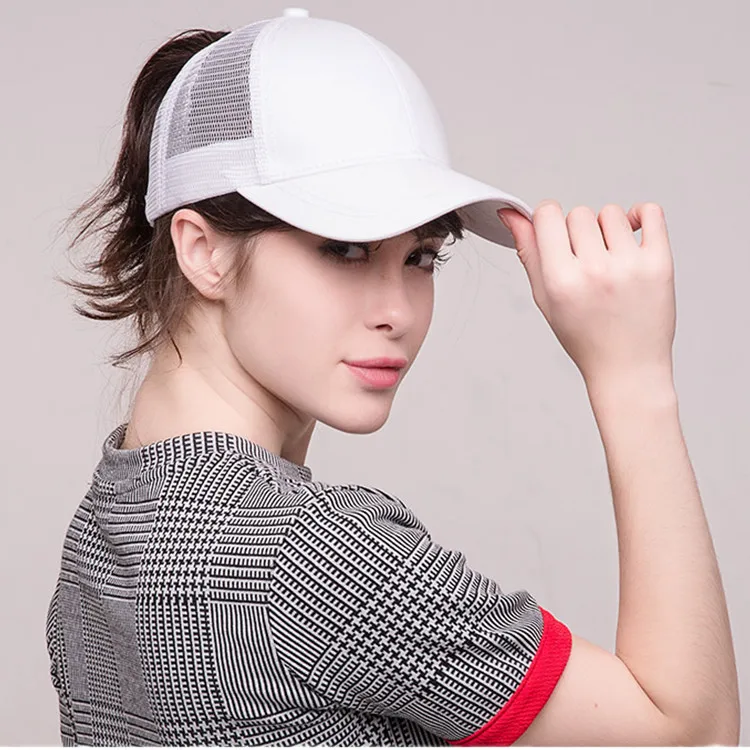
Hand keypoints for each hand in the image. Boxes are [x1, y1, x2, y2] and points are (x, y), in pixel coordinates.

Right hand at [498, 200, 675, 384]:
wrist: (628, 366)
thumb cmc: (584, 336)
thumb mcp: (545, 298)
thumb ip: (529, 252)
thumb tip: (513, 215)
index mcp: (561, 280)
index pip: (548, 214)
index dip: (548, 219)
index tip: (554, 234)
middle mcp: (594, 271)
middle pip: (578, 213)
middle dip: (578, 231)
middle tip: (584, 260)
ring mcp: (629, 266)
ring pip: (611, 213)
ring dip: (607, 229)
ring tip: (609, 258)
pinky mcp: (659, 264)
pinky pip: (650, 212)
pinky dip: (642, 215)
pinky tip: (635, 234)